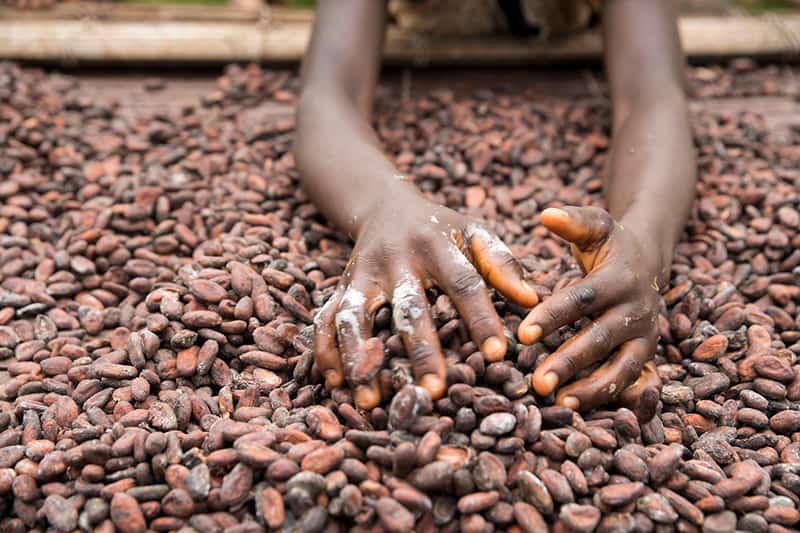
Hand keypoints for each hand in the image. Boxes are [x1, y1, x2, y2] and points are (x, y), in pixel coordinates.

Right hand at [314, 190, 538, 408]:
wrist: (384, 205)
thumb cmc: (440, 229)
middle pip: (408, 307)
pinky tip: (334, 381)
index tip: (497, 354)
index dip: (480, 317)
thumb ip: (501, 263)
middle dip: (420, 350)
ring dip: (360, 356)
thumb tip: (531, 300)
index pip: (463, 282)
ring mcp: (363, 273)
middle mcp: (396, 259)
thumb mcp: (472, 232)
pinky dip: (325, 350)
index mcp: (437, 246)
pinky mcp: (342, 285)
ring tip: (369, 397)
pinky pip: (326, 318)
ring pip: (355, 315)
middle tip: (433, 391)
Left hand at [518, 206, 662, 417]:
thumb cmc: (610, 245)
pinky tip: (574, 406)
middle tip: (537, 381)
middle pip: (601, 339)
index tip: (523, 335)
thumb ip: (572, 221)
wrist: (650, 261)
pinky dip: (605, 396)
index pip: (582, 300)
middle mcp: (636, 310)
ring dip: (592, 388)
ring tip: (560, 403)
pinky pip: (628, 380)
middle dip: (569, 361)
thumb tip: (546, 214)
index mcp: (619, 279)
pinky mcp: (647, 354)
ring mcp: (646, 335)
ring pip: (622, 367)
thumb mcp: (596, 226)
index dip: (553, 317)